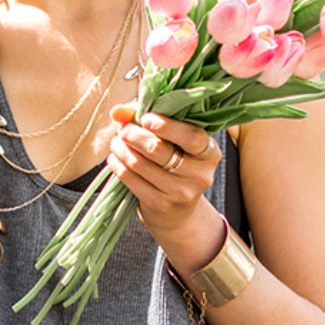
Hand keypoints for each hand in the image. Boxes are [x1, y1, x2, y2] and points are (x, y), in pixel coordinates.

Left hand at [107, 101, 221, 235]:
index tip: (145, 118)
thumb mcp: (173, 141)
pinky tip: (114, 158)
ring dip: (122, 149)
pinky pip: (132, 179)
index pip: (192, 137)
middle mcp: (199, 174)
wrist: (177, 212)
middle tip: (123, 129)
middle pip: (159, 149)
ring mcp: (181, 192)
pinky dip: (118, 165)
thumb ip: (148, 120)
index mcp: (209, 153)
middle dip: (135, 135)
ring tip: (116, 142)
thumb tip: (118, 112)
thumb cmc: (175, 165)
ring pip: (141, 164)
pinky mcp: (161, 204)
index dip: (166, 126)